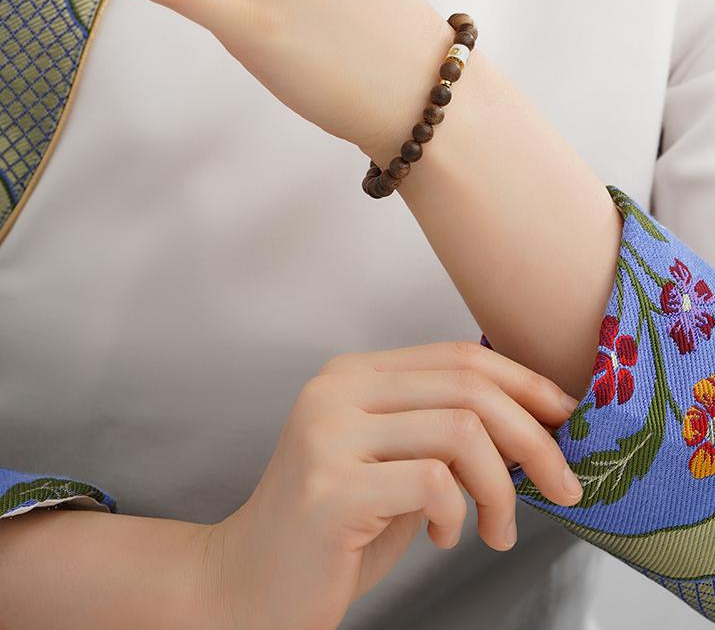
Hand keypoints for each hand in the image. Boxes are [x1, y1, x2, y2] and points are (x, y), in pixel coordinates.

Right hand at [204, 341, 581, 629]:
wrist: (247, 583)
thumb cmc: (334, 528)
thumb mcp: (395, 463)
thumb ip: (445, 431)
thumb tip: (536, 421)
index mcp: (354, 375)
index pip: (458, 356)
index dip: (525, 382)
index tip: (567, 420)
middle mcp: (337, 390)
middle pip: (468, 388)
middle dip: (535, 438)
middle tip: (564, 486)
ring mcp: (328, 435)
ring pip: (461, 431)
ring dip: (501, 488)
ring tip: (495, 529)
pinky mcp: (330, 488)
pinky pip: (433, 483)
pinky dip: (458, 514)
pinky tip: (443, 537)